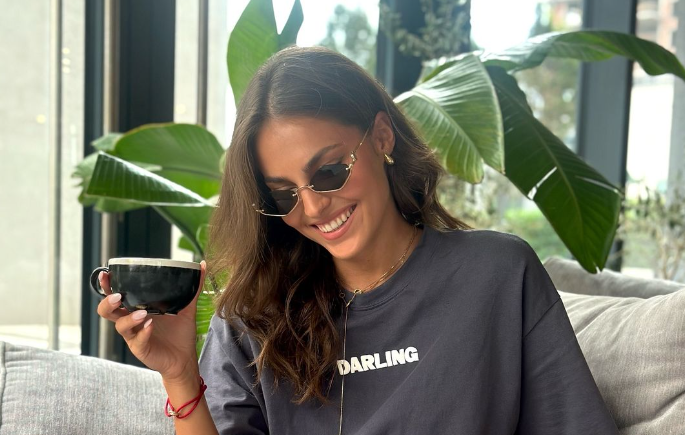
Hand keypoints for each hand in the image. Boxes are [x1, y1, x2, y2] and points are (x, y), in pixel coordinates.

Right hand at [96, 261, 206, 381]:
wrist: (184, 357)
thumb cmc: (180, 332)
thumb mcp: (187, 307)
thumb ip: (193, 287)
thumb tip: (202, 265)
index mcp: (137, 308)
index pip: (116, 296)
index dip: (107, 286)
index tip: (106, 274)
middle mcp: (131, 321)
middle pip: (107, 311)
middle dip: (108, 302)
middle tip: (118, 296)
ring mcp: (134, 336)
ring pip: (120, 326)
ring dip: (129, 318)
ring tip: (143, 313)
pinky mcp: (141, 349)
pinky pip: (137, 340)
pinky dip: (143, 332)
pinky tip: (150, 326)